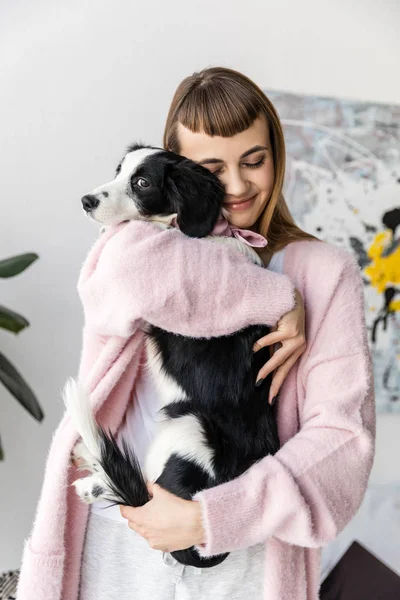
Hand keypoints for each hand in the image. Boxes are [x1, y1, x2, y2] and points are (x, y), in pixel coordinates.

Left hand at [120, 482, 204, 551]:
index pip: (125, 513)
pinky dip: (157, 535)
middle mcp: (145, 532)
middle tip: (143, 509)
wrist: (195, 523)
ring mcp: (153, 541)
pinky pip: (155, 541)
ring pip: (144, 533)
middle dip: (135, 517)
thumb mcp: (161, 492)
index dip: (125, 507)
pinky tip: (166, 527)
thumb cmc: (178, 509)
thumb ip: (151, 488)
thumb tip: (148, 487)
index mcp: (141, 518)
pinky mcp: (163, 547)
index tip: (126, 505)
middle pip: (133, 524)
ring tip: (158, 518)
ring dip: (146, 526)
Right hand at [253, 288, 305, 404]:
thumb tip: (262, 362)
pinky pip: (272, 340)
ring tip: (258, 378)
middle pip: (283, 368)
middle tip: (266, 395)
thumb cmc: (283, 317)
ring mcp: (296, 338)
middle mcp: (299, 346)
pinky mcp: (290, 330)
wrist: (291, 297)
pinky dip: (261, 345)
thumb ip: (274, 348)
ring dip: (267, 369)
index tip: (270, 398)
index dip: (278, 384)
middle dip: (274, 383)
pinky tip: (253, 350)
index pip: (286, 370)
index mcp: (297, 349)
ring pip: (278, 358)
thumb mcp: (279, 335)